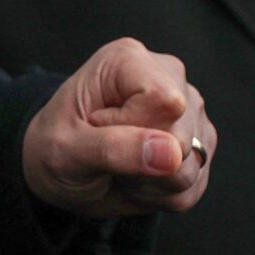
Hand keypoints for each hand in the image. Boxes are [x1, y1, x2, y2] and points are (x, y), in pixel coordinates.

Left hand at [20, 39, 213, 217]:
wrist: (58, 172)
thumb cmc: (54, 148)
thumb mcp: (65, 150)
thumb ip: (114, 148)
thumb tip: (171, 153)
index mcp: (127, 61)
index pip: (163, 100)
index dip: (133, 129)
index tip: (98, 129)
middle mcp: (167, 77)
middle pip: (182, 135)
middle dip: (143, 162)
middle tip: (108, 154)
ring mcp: (189, 110)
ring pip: (194, 163)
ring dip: (152, 182)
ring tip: (121, 165)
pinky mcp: (200, 142)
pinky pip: (196, 184)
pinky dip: (163, 193)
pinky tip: (139, 177)